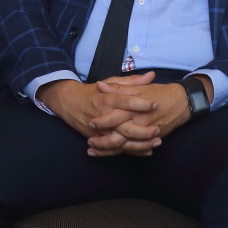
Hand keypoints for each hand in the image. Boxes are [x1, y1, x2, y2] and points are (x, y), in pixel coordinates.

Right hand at [36, 73, 157, 147]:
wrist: (69, 103)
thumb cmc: (93, 91)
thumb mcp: (111, 82)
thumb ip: (132, 81)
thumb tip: (151, 75)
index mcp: (108, 99)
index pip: (126, 101)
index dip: (141, 103)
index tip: (155, 103)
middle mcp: (104, 116)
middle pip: (125, 126)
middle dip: (142, 130)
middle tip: (158, 128)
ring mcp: (101, 130)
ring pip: (122, 141)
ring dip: (139, 144)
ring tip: (156, 142)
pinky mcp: (99, 139)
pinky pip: (117, 149)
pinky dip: (131, 152)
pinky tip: (146, 151)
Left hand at [88, 80, 194, 155]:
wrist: (182, 102)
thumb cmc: (159, 92)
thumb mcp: (138, 87)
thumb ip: (119, 87)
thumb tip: (100, 85)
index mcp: (135, 108)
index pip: (116, 116)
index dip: (103, 121)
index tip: (91, 122)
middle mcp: (140, 122)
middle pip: (119, 135)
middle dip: (103, 141)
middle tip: (90, 142)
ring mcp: (146, 133)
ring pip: (126, 146)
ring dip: (110, 150)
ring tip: (95, 151)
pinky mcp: (151, 139)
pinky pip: (136, 149)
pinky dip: (124, 153)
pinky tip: (114, 154)